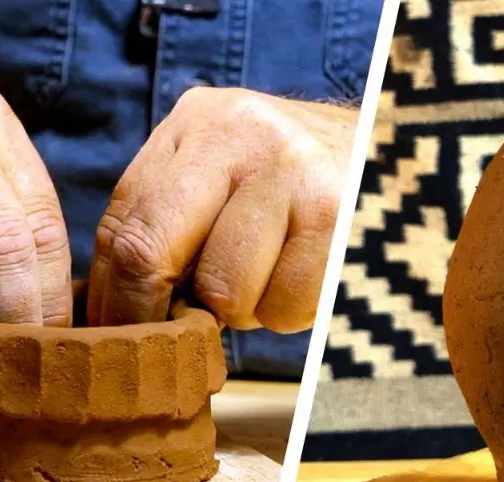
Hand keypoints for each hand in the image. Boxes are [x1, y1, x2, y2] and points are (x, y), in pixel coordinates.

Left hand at [87, 87, 356, 331]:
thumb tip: (114, 309)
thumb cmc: (291, 181)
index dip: (114, 297)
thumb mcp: (224, 168)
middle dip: (159, 312)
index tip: (119, 337)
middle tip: (182, 330)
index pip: (123, 223)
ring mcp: (293, 170)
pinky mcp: (337, 214)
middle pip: (152, 253)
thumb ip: (168, 216)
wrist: (389, 152)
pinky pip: (285, 307)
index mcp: (199, 122)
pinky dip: (288, 312)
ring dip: (241, 310)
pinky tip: (303, 278)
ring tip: (267, 279)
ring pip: (225, 292)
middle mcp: (240, 134)